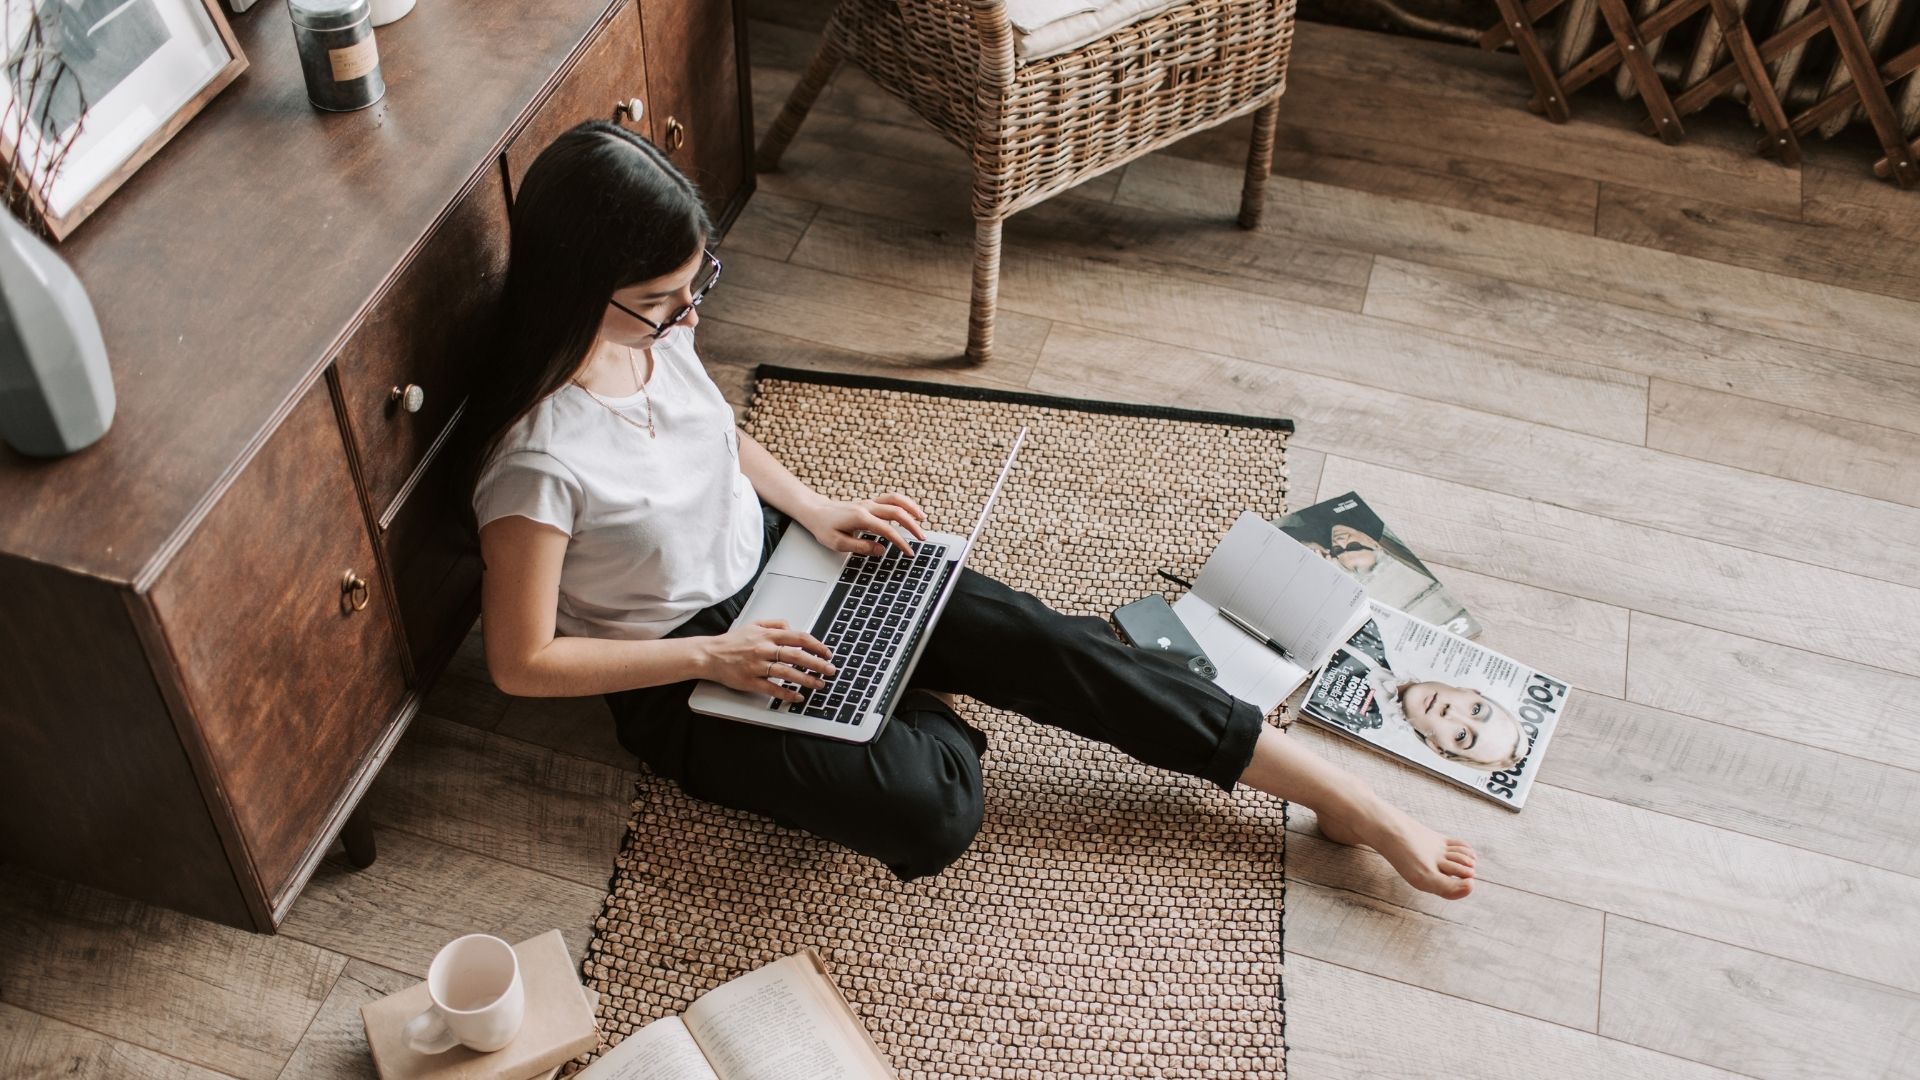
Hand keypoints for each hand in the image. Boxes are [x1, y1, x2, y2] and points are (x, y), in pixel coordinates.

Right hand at [701, 619, 836, 702]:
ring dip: (806, 679)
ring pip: (787, 672)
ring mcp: (757, 666)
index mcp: (767, 635)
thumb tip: (792, 627)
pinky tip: (798, 696)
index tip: (827, 653)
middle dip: (817, 663)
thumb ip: (775, 623)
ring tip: (819, 684)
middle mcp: (763, 649)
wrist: (708, 654)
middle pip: (797, 655)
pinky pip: (771, 688)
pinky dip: (786, 693)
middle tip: (830, 670)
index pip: (798, 637)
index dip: (816, 645)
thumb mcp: (754, 624)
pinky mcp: (749, 681)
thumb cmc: (732, 641)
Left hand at [801, 492, 928, 556]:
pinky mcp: (869, 502)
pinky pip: (890, 499)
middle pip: (897, 512)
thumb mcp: (837, 543)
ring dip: (911, 507)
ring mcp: (869, 502)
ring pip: (895, 499)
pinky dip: (903, 503)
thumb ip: (860, 547)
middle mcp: (867, 507)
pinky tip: (910, 512)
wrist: (815, 511)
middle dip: (912, 525)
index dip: (901, 542)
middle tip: (922, 538)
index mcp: (860, 518)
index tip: (909, 552)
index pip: (887, 530)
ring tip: (922, 518)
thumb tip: (881, 550)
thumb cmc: (824, 527)